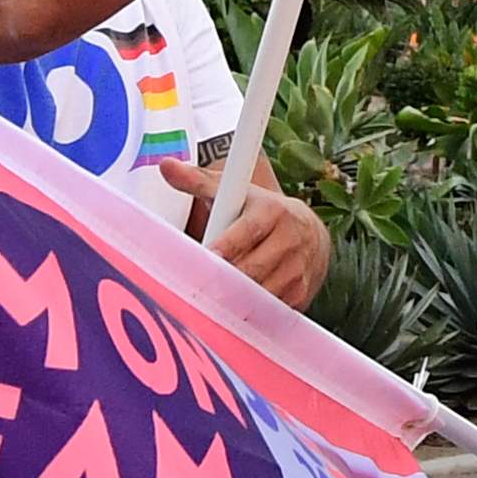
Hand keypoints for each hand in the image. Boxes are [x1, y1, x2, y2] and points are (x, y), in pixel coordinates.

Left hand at [163, 156, 329, 307]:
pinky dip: (250, 311)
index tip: (205, 258)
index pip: (246, 231)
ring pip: (259, 292)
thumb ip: (199, 182)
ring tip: (213, 300)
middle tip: (198, 288)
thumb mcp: (235, 193)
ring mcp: (297, 269)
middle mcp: (290, 239)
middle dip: (224, 279)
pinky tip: (235, 307)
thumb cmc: (262, 213)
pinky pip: (268, 309)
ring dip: (234, 299)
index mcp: (273, 211)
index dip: (225, 247)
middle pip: (252, 268)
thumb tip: (166, 166)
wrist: (311, 235)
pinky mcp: (300, 293)